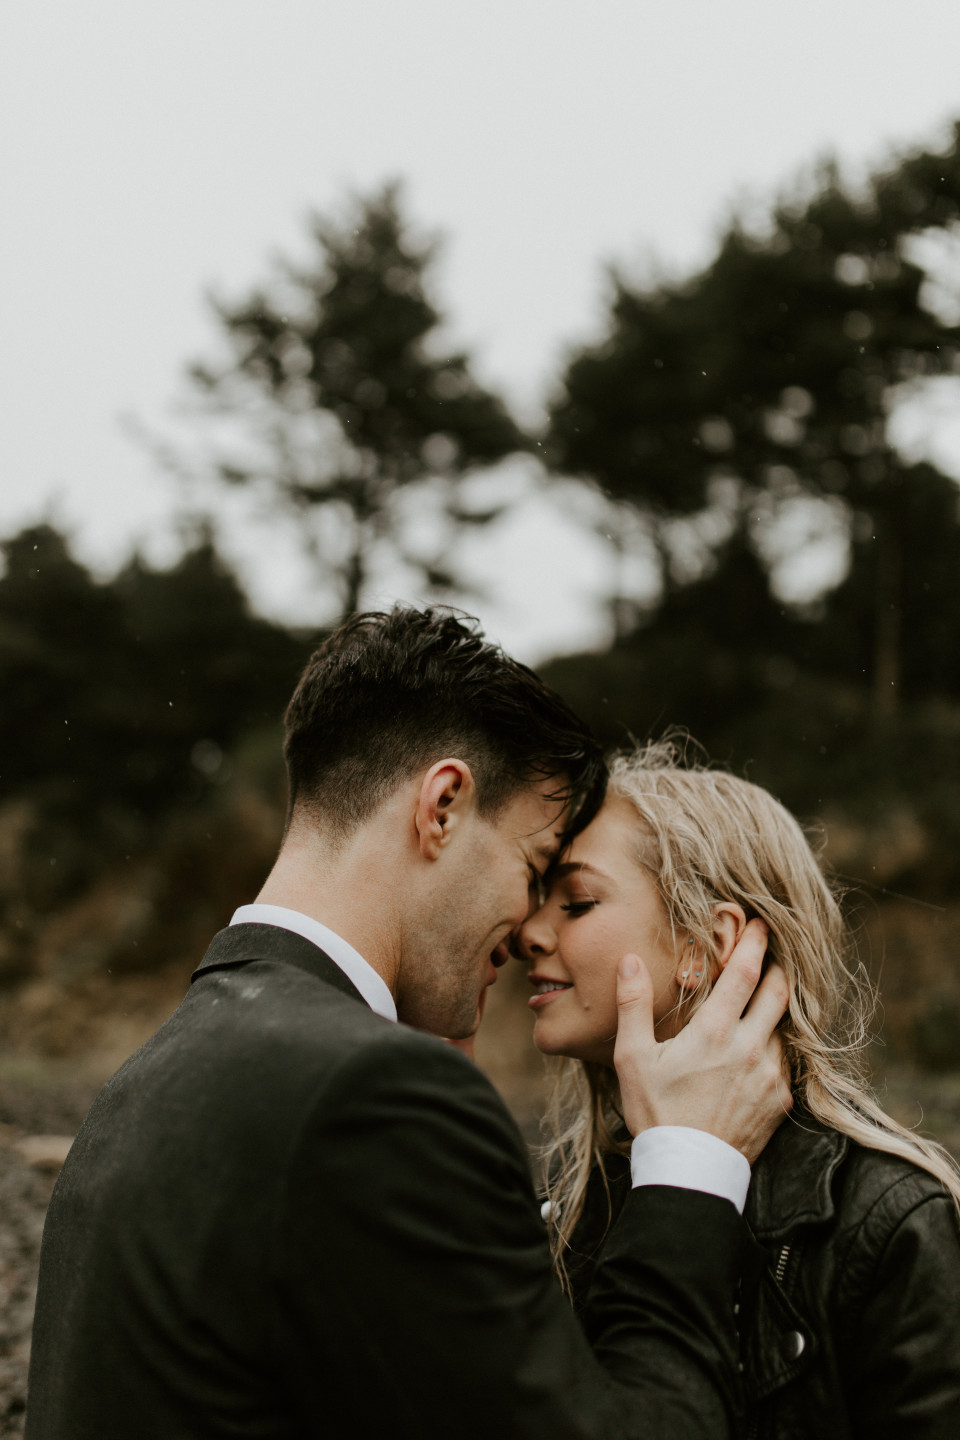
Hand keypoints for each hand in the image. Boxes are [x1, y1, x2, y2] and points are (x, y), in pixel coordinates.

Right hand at [613, 918, 791, 1162]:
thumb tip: (628, 961)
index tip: (762, 925)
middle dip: (778, 967)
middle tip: (773, 953)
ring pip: (785, 1027)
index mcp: (715, 1032)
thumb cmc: (656, 1113)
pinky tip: (761, 1046)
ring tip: (767, 998)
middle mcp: (750, 1048)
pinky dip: (777, 1045)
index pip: (746, 973)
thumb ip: (632, 1005)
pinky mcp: (780, 1100)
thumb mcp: (632, 1058)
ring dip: (778, 1007)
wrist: (689, 1171)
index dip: (756, 944)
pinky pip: (786, 1061)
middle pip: (779, 992)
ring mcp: (770, 1075)